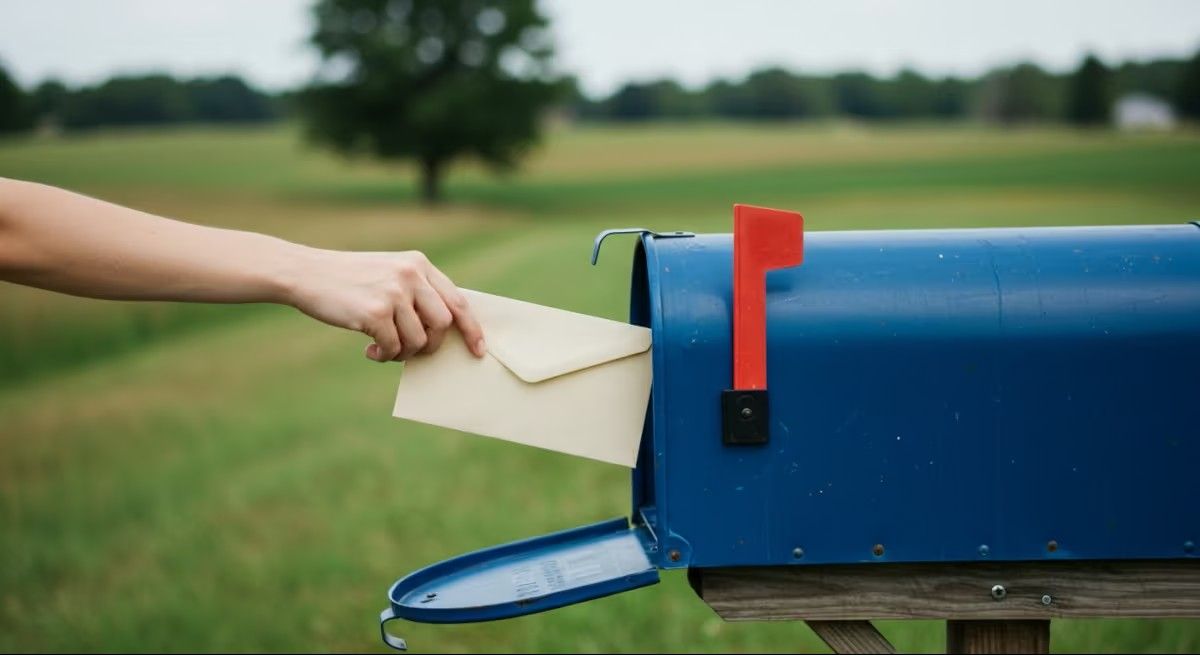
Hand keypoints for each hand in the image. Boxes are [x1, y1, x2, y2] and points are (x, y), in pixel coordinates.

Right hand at [284, 249, 485, 361]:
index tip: (478, 349)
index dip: (471, 328)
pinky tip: (369, 349)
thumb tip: (442, 331)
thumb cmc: (350, 280)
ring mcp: (393, 293)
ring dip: (404, 352)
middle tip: (413, 350)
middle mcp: (410, 275)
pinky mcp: (374, 312)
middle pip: (443, 323)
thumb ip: (417, 292)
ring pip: (419, 339)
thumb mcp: (389, 272)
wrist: (307, 273)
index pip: (458, 300)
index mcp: (419, 264)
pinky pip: (393, 347)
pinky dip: (384, 355)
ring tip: (385, 348)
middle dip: (431, 344)